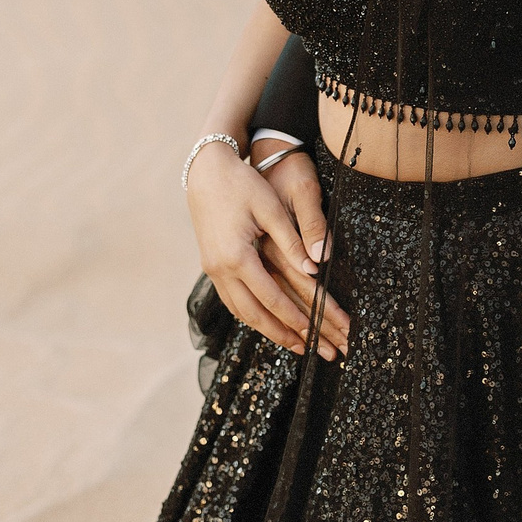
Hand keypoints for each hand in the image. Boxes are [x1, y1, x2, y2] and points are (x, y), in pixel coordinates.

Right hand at [186, 143, 349, 360]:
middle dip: (282, 334)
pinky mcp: (210, 265)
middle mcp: (220, 269)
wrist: (206, 171)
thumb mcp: (271, 209)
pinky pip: (231, 299)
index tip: (315, 332)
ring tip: (291, 343)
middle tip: (308, 350)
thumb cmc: (243, 184)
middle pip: (254, 314)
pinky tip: (264, 320)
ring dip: (265, 329)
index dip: (295, 318)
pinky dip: (250, 314)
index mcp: (237, 256)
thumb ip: (292, 242)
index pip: (271, 298)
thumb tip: (315, 271)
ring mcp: (212, 269)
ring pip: (240, 311)